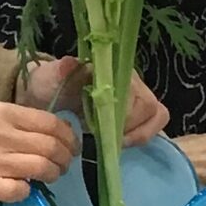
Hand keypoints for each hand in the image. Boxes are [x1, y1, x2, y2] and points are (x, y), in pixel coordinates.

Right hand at [0, 101, 80, 202]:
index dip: (68, 137)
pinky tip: (23, 188)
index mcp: (3, 113)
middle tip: (64, 165)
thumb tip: (57, 132)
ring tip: (50, 176)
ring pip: (41, 168)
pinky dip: (28, 191)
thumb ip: (20, 122)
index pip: (50, 123)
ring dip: (52, 174)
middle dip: (65, 159)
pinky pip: (21, 190)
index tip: (72, 146)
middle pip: (50, 147)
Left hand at [15, 59, 165, 146]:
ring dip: (139, 133)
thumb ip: (59, 73)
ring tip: (115, 141)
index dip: (123, 115)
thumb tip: (69, 63)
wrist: (48, 92)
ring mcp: (137, 93)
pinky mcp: (138, 110)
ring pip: (157, 114)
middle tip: (105, 137)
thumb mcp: (49, 79)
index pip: (133, 91)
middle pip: (149, 105)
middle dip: (130, 127)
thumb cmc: (50, 85)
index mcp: (111, 68)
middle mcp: (130, 78)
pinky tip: (121, 141)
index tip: (101, 127)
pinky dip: (142, 135)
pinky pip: (156, 122)